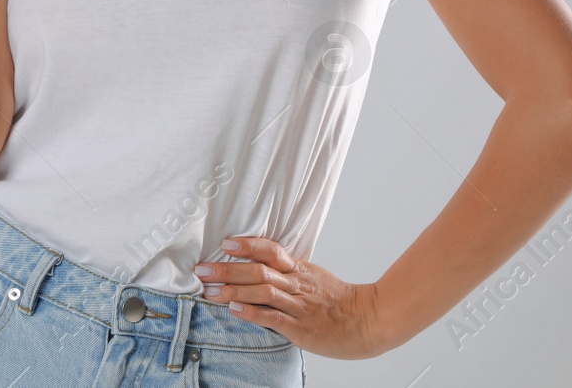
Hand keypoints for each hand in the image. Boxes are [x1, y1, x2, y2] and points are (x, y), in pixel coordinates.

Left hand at [193, 236, 385, 359]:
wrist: (369, 320)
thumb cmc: (340, 302)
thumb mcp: (314, 278)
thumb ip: (290, 273)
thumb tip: (262, 267)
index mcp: (300, 271)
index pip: (271, 251)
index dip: (248, 245)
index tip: (226, 242)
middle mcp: (297, 285)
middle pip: (259, 271)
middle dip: (227, 269)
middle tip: (202, 268)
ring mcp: (299, 306)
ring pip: (263, 293)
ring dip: (233, 290)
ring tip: (210, 290)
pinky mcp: (301, 328)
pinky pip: (274, 318)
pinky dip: (252, 313)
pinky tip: (234, 311)